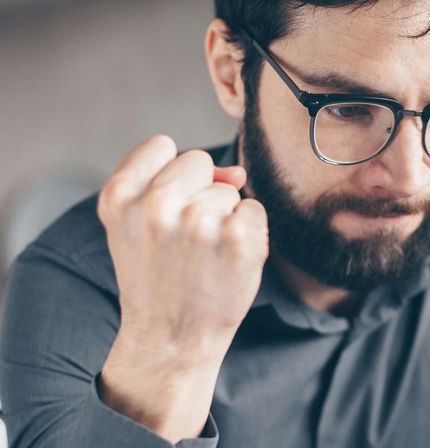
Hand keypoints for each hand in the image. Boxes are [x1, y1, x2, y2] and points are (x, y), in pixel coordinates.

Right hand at [96, 135, 267, 440]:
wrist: (171, 340)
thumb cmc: (158, 276)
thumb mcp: (135, 224)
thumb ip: (170, 180)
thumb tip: (237, 172)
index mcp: (119, 196)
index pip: (161, 145)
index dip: (170, 174)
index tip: (166, 208)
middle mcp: (155, 205)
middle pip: (199, 161)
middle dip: (199, 192)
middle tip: (185, 239)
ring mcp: (199, 222)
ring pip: (229, 189)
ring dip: (224, 218)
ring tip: (204, 256)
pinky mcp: (238, 239)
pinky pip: (255, 210)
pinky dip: (250, 233)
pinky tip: (228, 262)